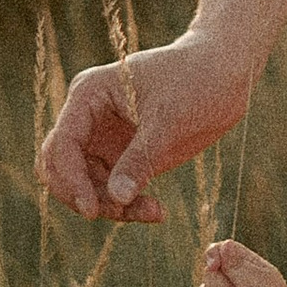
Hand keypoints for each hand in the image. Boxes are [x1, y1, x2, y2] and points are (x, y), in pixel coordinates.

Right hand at [38, 28, 252, 222]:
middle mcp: (88, 117)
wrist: (225, 73)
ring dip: (110, 205)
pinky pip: (110, 189)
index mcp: (89, 95)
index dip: (71, 179)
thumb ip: (140, 159)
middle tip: (122, 212)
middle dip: (85, 195)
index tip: (91, 210)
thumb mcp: (168, 120)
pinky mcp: (122, 155)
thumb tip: (117, 198)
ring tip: (153, 212)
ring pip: (85, 184)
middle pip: (62, 168)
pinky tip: (155, 211)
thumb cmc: (196, 81)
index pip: (63, 144)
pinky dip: (127, 204)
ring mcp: (103, 138)